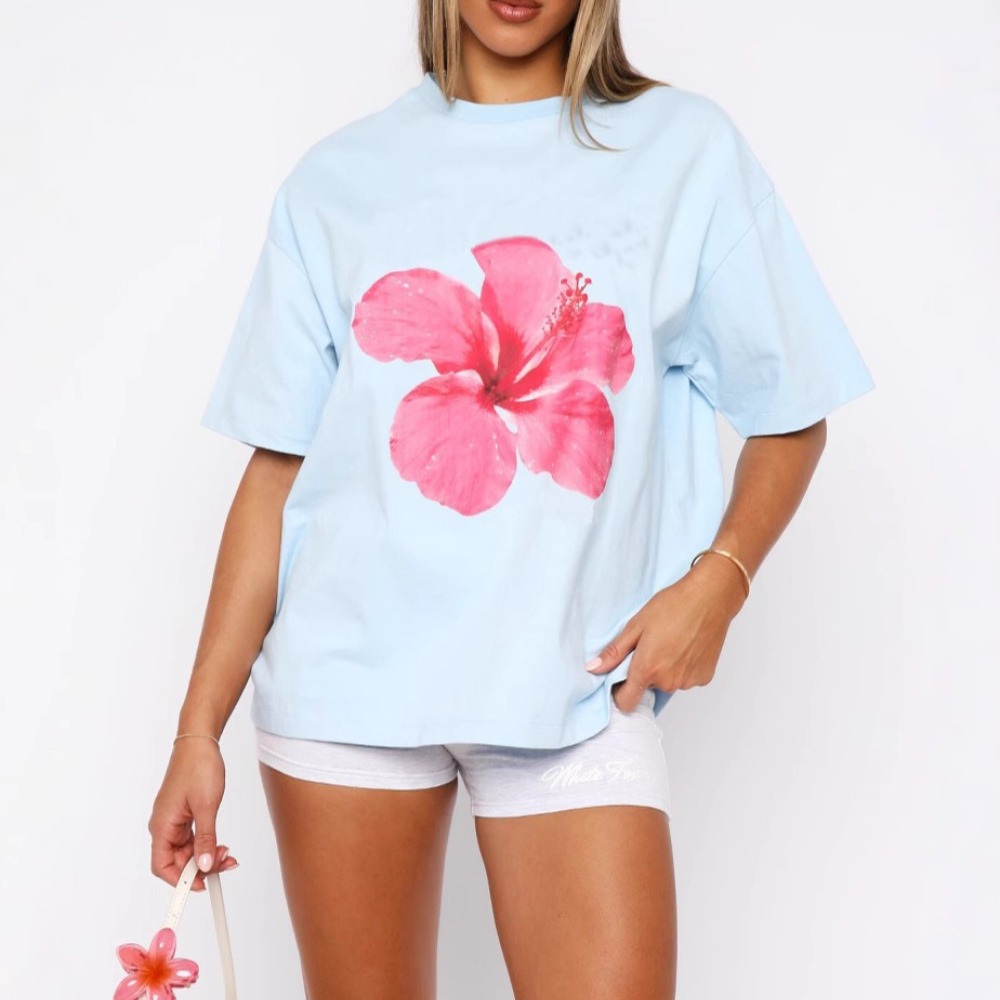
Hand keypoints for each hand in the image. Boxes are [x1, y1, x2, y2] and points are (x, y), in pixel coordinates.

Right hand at [148, 739, 238, 891]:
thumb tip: (202, 866)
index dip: (179, 880)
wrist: (199, 742)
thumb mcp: (206, 807)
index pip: (162, 866)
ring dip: (205, 856)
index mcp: (161, 826)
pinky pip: (192, 837)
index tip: (201, 885)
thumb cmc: (198, 767)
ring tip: (227, 854)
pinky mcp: (184, 814)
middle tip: (224, 864)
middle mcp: (164, 825)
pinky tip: (220, 845)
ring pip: (187, 850)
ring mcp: (174, 820)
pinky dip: (206, 843)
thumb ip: (205, 839)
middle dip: (200, 867)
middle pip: (176, 860)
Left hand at [587, 555, 747, 712]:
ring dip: (665, 669)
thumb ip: (614, 652)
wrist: (710, 597)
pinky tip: (686, 646)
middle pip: (648, 688)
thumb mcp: (636, 625)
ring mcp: (688, 681)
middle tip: (651, 645)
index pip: (626, 703)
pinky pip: (686, 678)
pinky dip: (683, 667)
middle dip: (645, 672)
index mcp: (647, 669)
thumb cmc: (672, 606)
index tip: (621, 677)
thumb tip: (593, 669)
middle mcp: (668, 682)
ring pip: (668, 683)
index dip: (620, 693)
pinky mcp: (704, 677)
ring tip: (671, 642)